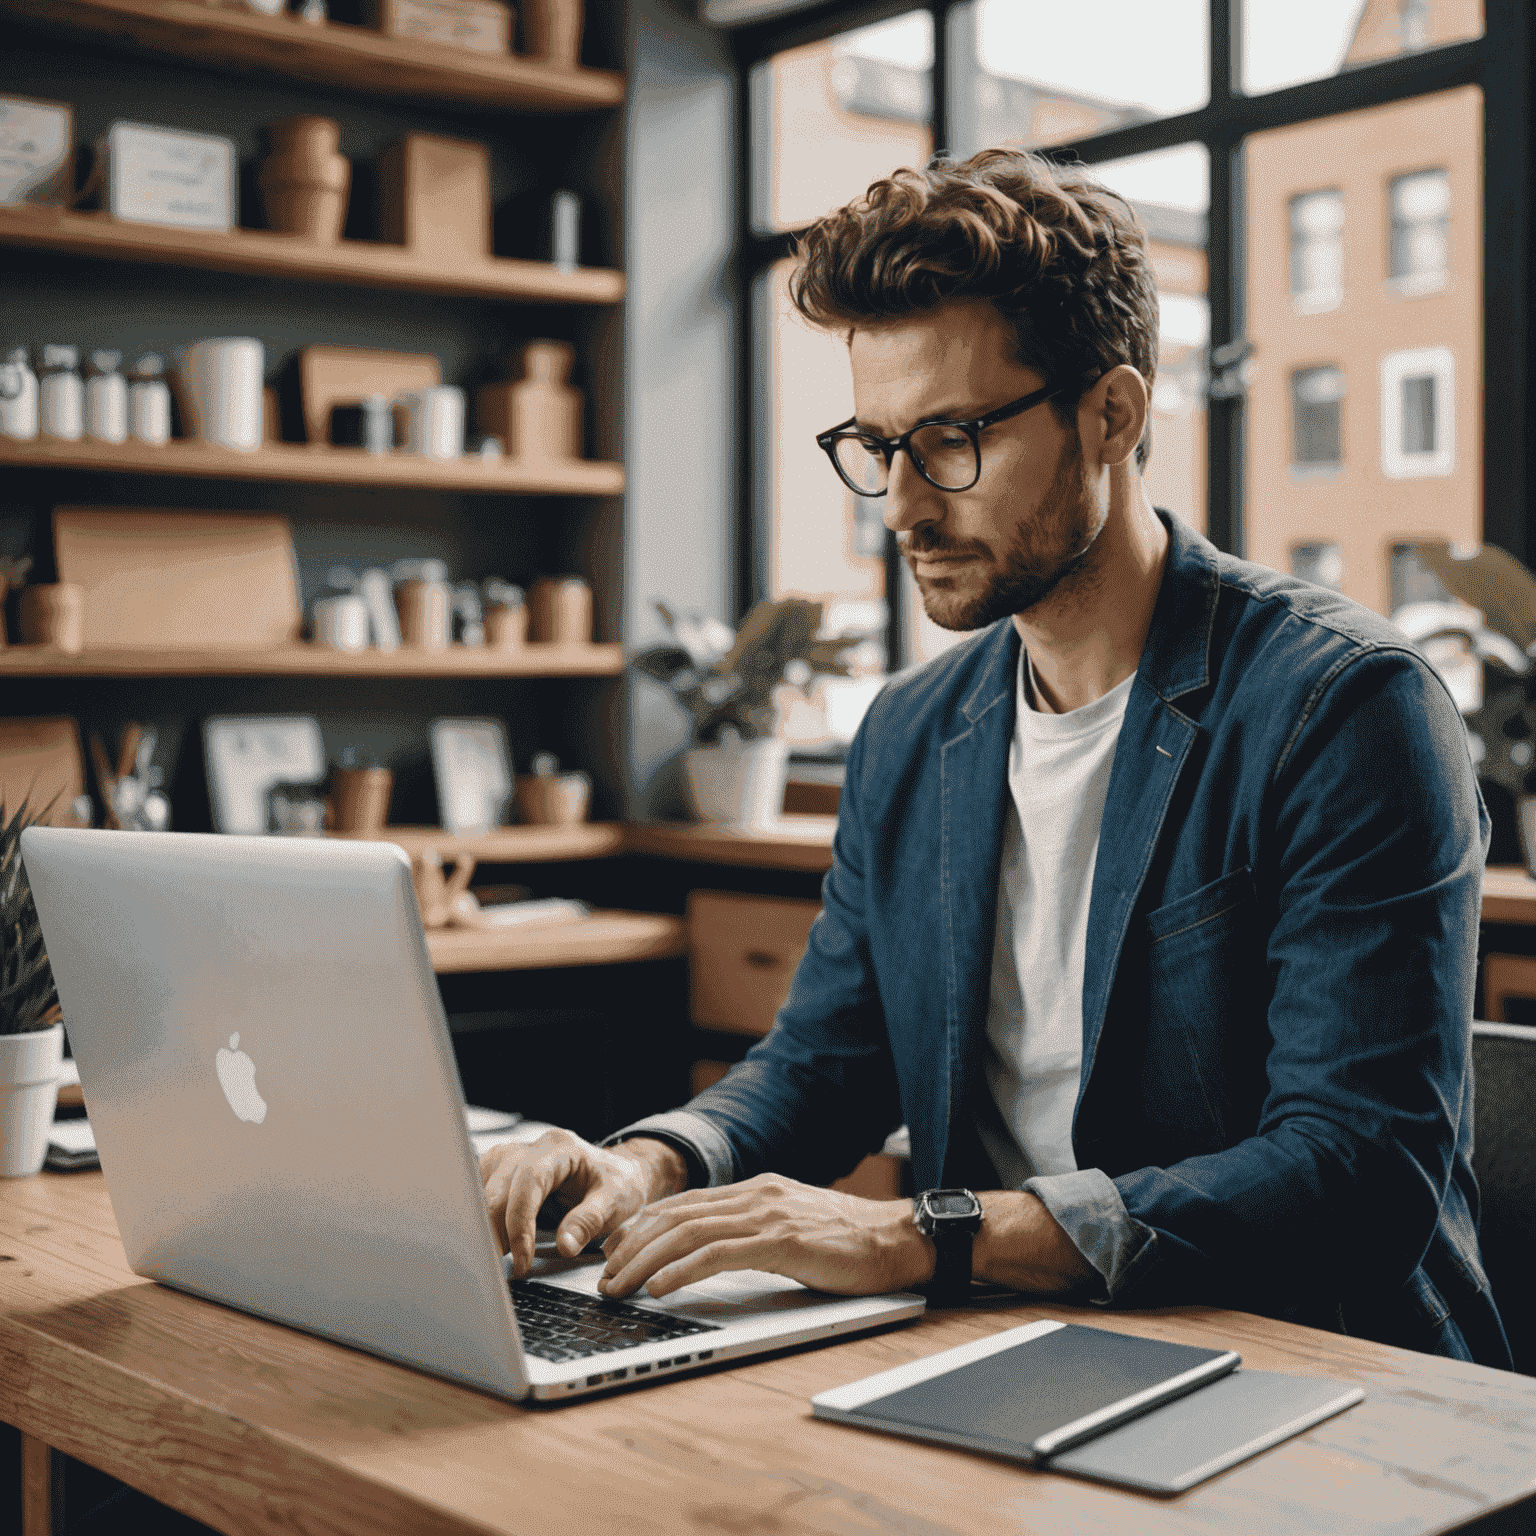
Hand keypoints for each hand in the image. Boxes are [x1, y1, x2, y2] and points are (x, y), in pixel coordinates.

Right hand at [479, 1130, 686, 1276]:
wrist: (618, 1174)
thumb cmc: (618, 1184)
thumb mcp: (617, 1200)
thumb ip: (590, 1220)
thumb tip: (564, 1245)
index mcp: (560, 1147)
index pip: (529, 1180)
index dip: (520, 1222)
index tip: (522, 1258)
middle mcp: (532, 1147)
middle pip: (498, 1186)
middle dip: (495, 1230)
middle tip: (498, 1268)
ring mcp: (513, 1158)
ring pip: (481, 1189)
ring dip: (484, 1226)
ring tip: (495, 1259)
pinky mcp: (502, 1172)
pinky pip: (479, 1192)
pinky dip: (480, 1219)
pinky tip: (489, 1242)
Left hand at [596, 1173, 934, 1299]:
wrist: (900, 1240)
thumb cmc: (851, 1243)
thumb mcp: (791, 1228)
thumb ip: (753, 1232)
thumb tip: (709, 1254)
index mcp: (756, 1190)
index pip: (684, 1205)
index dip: (642, 1228)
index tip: (614, 1251)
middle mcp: (756, 1195)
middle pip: (676, 1215)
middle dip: (632, 1246)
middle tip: (603, 1275)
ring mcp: (769, 1215)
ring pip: (688, 1232)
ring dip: (644, 1261)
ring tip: (618, 1286)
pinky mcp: (783, 1241)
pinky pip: (719, 1253)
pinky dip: (681, 1270)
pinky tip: (659, 1288)